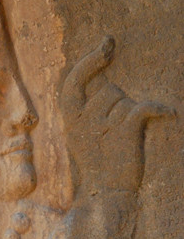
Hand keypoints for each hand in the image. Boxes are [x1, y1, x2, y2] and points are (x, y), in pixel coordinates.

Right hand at [59, 36, 173, 193]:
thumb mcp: (82, 135)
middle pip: (109, 90)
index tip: (107, 45)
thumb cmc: (98, 162)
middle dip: (117, 102)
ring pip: (125, 100)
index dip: (89, 62)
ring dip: (130, 114)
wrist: (106, 193)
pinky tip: (168, 114)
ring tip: (124, 139)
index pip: (74, 81)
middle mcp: (83, 120)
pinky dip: (158, 108)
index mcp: (70, 119)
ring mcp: (103, 125)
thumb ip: (88, 109)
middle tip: (114, 131)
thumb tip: (105, 82)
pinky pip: (143, 107)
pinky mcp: (124, 132)